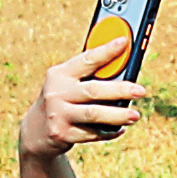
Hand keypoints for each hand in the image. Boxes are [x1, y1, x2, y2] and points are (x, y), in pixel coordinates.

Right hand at [24, 50, 139, 162]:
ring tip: (135, 115)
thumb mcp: (67, 83)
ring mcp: (58, 114)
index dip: (106, 51)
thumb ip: (89, 75)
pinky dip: (109, 132)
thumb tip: (125, 67)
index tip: (124, 42)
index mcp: (59, 74)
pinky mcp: (62, 134)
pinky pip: (92, 134)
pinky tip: (120, 129)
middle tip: (140, 90)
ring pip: (94, 114)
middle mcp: (56, 92)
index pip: (86, 59)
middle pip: (94, 90)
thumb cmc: (62, 99)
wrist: (35, 131)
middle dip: (120, 90)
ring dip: (118, 115)